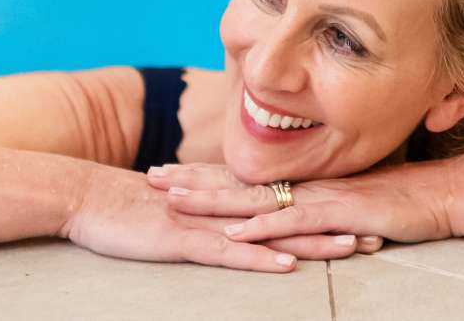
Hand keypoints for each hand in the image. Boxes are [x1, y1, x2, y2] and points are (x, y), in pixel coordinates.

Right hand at [59, 165, 366, 272]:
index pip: (285, 204)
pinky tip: (286, 266)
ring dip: (311, 240)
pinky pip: (228, 252)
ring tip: (351, 247)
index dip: (323, 211)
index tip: (360, 217)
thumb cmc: (128, 208)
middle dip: (333, 225)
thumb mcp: (180, 210)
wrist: (86, 196)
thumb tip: (237, 225)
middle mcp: (225, 207)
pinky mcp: (183, 239)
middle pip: (289, 215)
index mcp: (227, 200)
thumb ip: (211, 214)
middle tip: (376, 232)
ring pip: (269, 232)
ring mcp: (207, 222)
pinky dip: (258, 259)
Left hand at [148, 163, 452, 247]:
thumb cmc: (400, 201)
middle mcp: (305, 185)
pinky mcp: (339, 213)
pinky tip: (234, 232)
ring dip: (213, 201)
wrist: (442, 196)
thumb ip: (318, 209)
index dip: (204, 175)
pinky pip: (294, 221)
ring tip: (174, 201)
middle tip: (150, 177)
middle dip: (192, 181)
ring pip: (256, 199)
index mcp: (303, 182)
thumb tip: (290, 217)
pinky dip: (262, 227)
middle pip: (238, 183)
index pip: (243, 177)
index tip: (167, 171)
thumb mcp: (349, 205)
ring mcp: (320, 197)